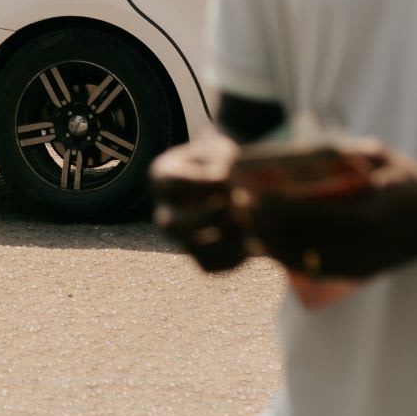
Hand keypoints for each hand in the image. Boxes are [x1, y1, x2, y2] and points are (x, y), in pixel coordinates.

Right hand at [151, 134, 251, 271]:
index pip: (174, 183)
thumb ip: (222, 160)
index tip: (228, 177)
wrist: (230, 180)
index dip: (202, 182)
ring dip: (226, 239)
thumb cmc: (223, 159)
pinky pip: (210, 266)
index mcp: (162, 176)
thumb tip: (226, 179)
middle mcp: (164, 211)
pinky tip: (254, 242)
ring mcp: (179, 237)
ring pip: (192, 248)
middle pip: (174, 224)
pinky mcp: (197, 255)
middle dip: (211, 215)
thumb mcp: (220, 149)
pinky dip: (234, 258)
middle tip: (238, 203)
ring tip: (249, 224)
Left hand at [247, 141, 416, 284]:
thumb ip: (343, 153)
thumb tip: (298, 147)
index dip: (275, 210)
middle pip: (300, 244)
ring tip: (245, 222)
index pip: (312, 218)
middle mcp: (364, 248)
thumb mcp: (380, 158)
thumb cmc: (411, 181)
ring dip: (269, 244)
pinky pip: (313, 268)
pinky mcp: (357, 273)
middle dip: (263, 228)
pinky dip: (286, 255)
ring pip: (302, 261)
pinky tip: (267, 239)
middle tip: (236, 206)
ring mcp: (361, 266)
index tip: (248, 194)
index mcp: (371, 217)